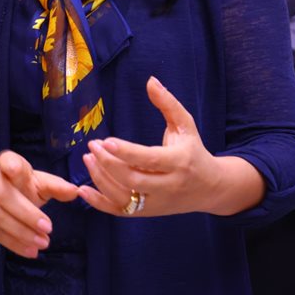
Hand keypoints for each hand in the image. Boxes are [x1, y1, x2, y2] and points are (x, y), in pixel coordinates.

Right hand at [0, 151, 79, 257]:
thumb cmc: (15, 185)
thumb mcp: (35, 181)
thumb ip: (55, 186)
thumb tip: (76, 191)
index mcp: (5, 164)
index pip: (7, 161)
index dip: (11, 166)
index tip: (16, 169)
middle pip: (4, 196)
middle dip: (26, 213)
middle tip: (48, 227)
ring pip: (0, 218)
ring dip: (23, 233)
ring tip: (43, 243)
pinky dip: (15, 244)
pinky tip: (31, 250)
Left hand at [79, 76, 263, 217]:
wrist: (210, 188)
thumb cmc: (194, 151)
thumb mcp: (186, 125)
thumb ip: (168, 103)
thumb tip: (150, 81)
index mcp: (179, 161)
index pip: (149, 159)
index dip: (126, 152)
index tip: (106, 141)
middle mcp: (168, 185)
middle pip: (133, 179)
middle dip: (108, 164)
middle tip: (92, 147)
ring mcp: (156, 202)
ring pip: (124, 197)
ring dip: (101, 180)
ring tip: (88, 159)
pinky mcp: (147, 213)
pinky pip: (120, 212)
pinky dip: (99, 203)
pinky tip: (84, 189)